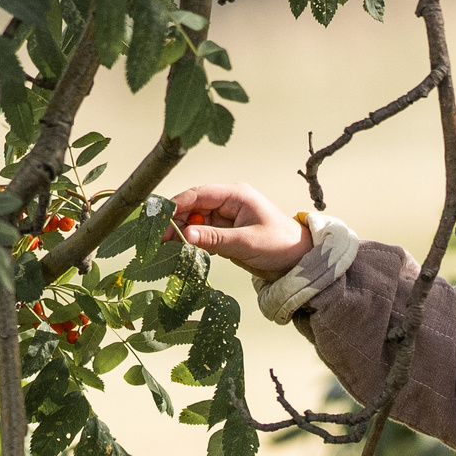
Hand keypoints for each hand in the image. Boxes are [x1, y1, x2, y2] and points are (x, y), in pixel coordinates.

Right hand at [167, 182, 311, 280]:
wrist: (298, 261)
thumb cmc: (281, 245)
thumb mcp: (247, 242)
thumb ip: (216, 238)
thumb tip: (185, 234)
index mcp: (236, 195)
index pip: (199, 194)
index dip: (176, 205)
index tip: (159, 218)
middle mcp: (228, 203)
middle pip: (192, 207)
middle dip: (174, 221)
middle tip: (157, 238)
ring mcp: (225, 218)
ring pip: (194, 221)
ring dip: (180, 233)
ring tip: (163, 247)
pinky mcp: (224, 233)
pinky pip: (201, 234)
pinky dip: (190, 241)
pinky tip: (179, 251)